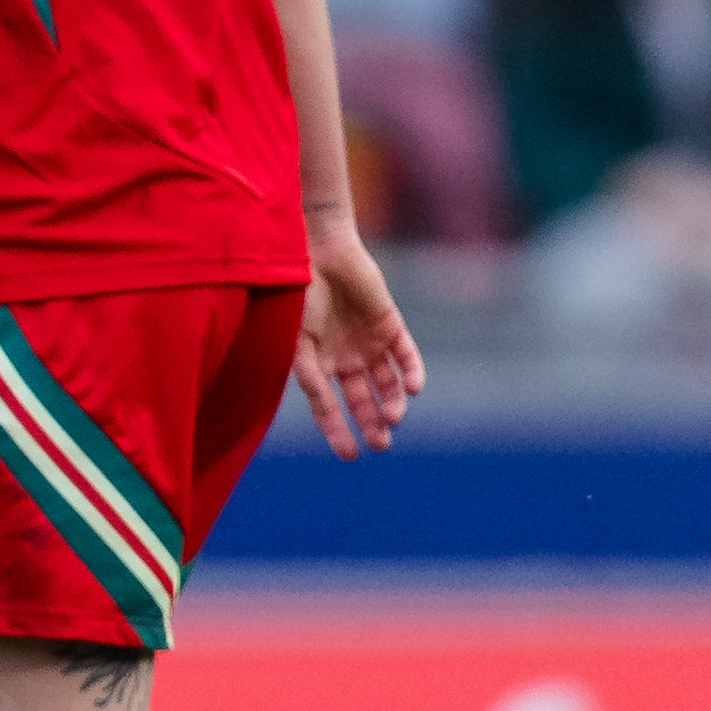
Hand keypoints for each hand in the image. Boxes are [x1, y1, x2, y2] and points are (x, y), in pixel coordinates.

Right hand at [292, 223, 423, 456]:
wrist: (319, 253)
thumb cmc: (299, 297)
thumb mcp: (297, 341)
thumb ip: (307, 373)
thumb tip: (320, 406)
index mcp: (316, 365)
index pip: (329, 408)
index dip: (338, 433)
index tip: (350, 457)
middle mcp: (344, 359)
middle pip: (363, 401)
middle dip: (372, 424)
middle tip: (381, 444)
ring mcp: (369, 343)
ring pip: (387, 383)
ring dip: (392, 402)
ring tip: (393, 415)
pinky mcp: (390, 326)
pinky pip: (406, 356)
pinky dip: (411, 373)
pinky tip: (413, 388)